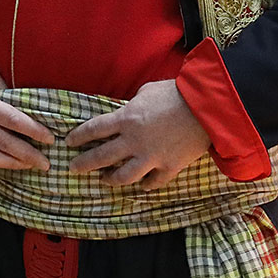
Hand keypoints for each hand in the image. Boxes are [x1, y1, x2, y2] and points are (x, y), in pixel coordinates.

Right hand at [0, 57, 53, 169]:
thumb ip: (6, 88)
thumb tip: (24, 105)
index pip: (15, 121)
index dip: (35, 131)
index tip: (50, 139)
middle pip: (6, 144)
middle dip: (29, 156)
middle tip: (47, 164)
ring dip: (11, 165)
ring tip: (27, 166)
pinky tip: (1, 163)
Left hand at [66, 79, 210, 189]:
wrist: (208, 108)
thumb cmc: (176, 94)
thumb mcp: (146, 92)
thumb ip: (133, 105)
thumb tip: (129, 109)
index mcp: (125, 119)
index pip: (94, 130)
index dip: (79, 137)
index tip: (69, 142)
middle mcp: (134, 141)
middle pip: (101, 156)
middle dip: (84, 164)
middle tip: (73, 168)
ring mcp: (151, 157)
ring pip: (124, 176)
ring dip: (111, 179)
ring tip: (104, 180)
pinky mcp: (170, 167)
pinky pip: (153, 182)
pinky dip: (146, 185)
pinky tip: (140, 185)